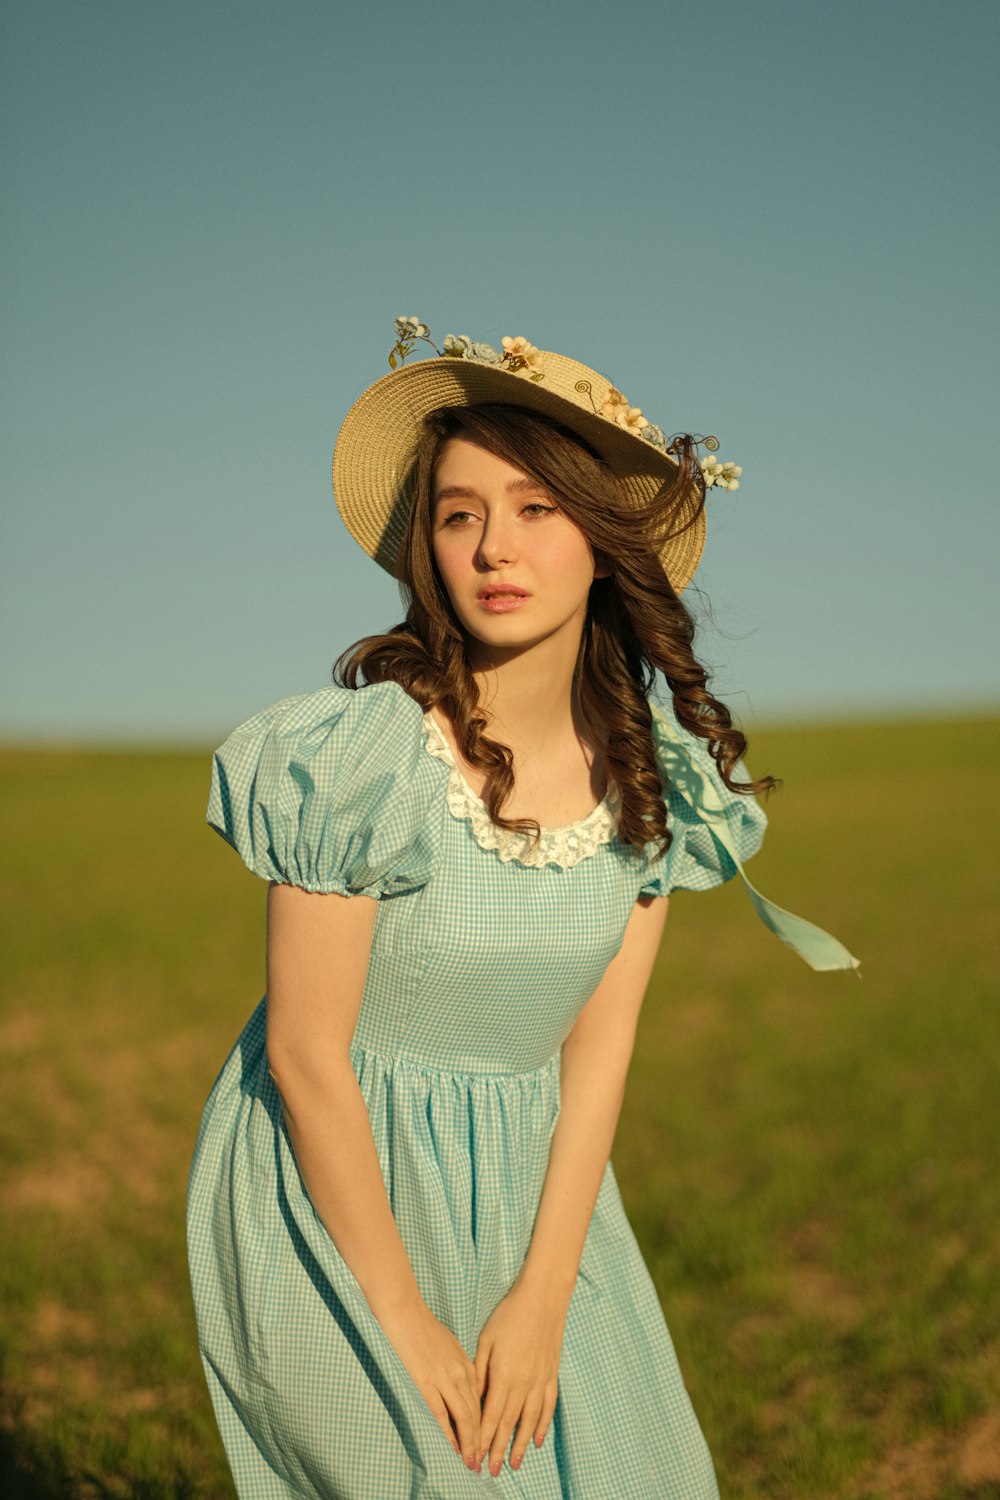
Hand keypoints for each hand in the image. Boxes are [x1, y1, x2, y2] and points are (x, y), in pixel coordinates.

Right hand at [378, 1299, 481, 1470]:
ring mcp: (444, 1378)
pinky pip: (442, 1413)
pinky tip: (453, 1447)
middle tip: (482, 1460)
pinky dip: (449, 1433)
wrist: (405, 1313)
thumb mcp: (450, 1346)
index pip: (482, 1401)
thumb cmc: (424, 1327)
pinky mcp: (426, 1382)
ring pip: (464, 1416)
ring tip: (472, 1461)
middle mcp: (461, 1373)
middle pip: (477, 1413)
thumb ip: (459, 1367)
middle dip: (481, 1440)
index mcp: (467, 1364)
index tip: (486, 1442)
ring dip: (469, 1442)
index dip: (485, 1425)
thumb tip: (463, 1386)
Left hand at [474, 1280, 566, 1475]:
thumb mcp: (486, 1340)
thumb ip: (480, 1372)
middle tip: (493, 1472)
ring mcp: (540, 1380)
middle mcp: (524, 1383)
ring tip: (514, 1464)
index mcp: (504, 1376)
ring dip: (520, 1444)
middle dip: (499, 1450)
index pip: (491, 1416)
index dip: (482, 1439)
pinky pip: (548, 1406)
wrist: (542, 1298)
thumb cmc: (509, 1315)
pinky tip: (537, 1440)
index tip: (475, 1457)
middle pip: (509, 1424)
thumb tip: (474, 1399)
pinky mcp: (551, 1374)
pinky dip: (543, 1425)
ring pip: (530, 1421)